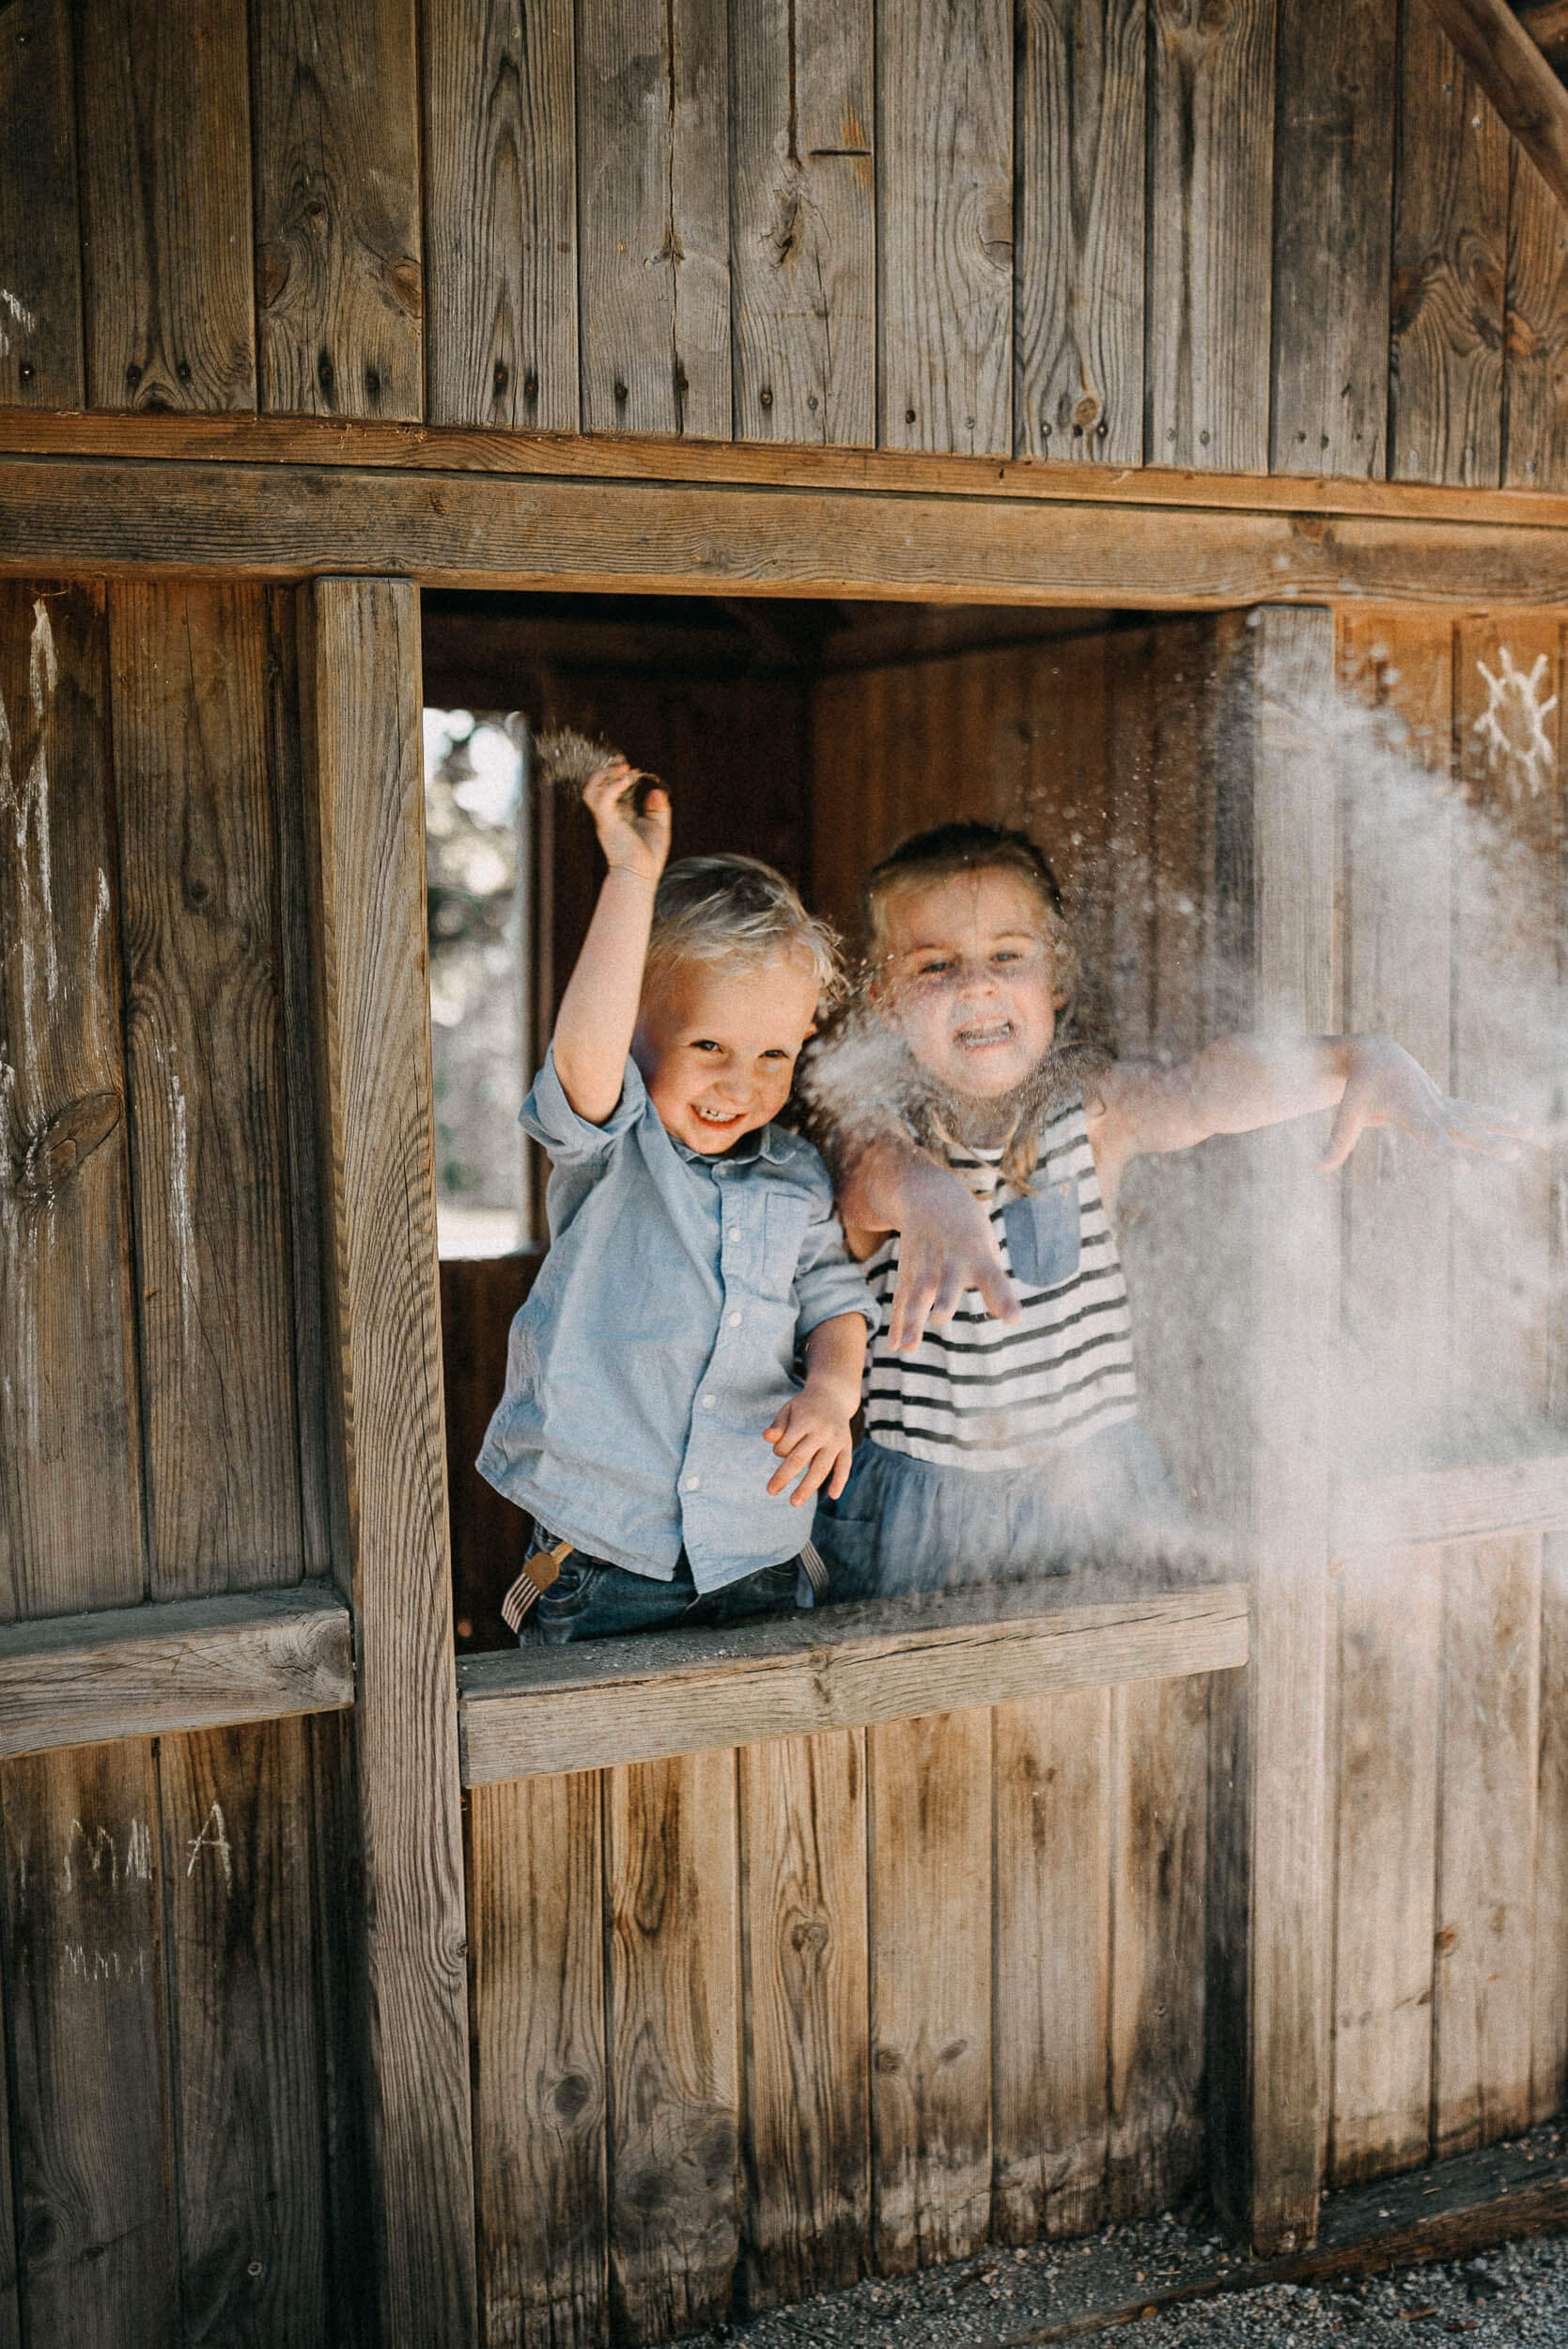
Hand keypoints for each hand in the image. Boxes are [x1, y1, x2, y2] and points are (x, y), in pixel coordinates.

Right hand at [582, 759, 670, 884]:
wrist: (641, 875)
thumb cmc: (649, 857)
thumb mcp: (659, 828)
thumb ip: (658, 809)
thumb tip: (656, 790)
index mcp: (619, 815)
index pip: (611, 789)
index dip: (618, 775)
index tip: (632, 767)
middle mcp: (608, 815)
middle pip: (594, 787)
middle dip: (606, 771)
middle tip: (624, 764)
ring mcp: (605, 819)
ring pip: (591, 790)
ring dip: (604, 775)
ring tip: (623, 769)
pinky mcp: (607, 823)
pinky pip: (603, 800)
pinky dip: (613, 786)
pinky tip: (627, 779)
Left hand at [763, 1383, 855, 1504]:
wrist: (834, 1394)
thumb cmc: (805, 1406)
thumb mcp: (788, 1410)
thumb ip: (778, 1426)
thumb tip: (766, 1437)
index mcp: (805, 1420)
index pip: (786, 1444)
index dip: (778, 1451)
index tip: (779, 1449)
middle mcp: (822, 1431)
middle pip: (801, 1459)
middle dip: (784, 1476)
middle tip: (770, 1491)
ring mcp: (836, 1440)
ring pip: (821, 1467)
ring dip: (807, 1487)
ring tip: (794, 1502)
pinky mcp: (847, 1446)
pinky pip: (844, 1466)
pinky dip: (840, 1481)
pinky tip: (833, 1496)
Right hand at [885, 1159, 1021, 1351]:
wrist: (930, 1196)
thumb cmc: (968, 1232)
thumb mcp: (987, 1248)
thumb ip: (997, 1285)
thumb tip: (1012, 1320)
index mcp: (979, 1256)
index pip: (994, 1279)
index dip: (1004, 1299)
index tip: (1014, 1319)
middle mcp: (952, 1261)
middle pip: (947, 1283)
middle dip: (944, 1300)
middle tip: (940, 1318)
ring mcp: (926, 1266)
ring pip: (917, 1295)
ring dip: (912, 1320)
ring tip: (909, 1347)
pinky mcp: (908, 1272)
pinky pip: (902, 1300)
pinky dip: (897, 1323)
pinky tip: (895, 1345)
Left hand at [1319, 1037, 1527, 1170]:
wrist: (1375, 1054)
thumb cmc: (1358, 1087)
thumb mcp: (1346, 1114)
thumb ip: (1336, 1141)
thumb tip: (1317, 1167)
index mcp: (1409, 1111)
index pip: (1430, 1137)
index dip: (1445, 1152)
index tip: (1463, 1167)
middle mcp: (1430, 1107)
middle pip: (1463, 1129)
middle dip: (1488, 1143)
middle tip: (1512, 1154)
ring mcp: (1441, 1104)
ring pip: (1477, 1118)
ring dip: (1504, 1127)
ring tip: (1531, 1135)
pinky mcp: (1444, 1103)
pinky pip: (1474, 1112)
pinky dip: (1497, 1117)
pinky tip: (1519, 1122)